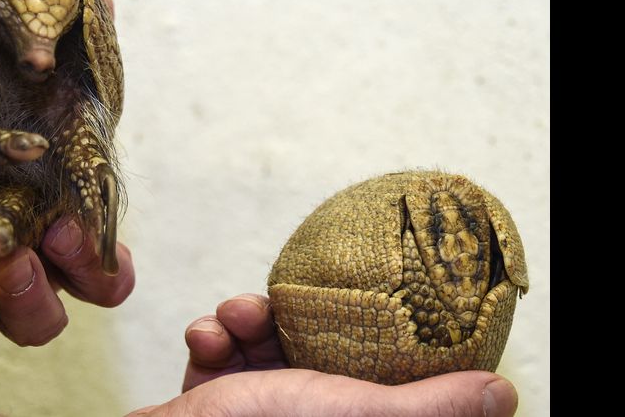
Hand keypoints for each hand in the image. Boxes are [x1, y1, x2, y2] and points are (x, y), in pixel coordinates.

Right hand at [127, 294, 518, 416]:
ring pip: (262, 341)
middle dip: (283, 316)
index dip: (365, 331)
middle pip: (310, 346)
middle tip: (266, 308)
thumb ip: (424, 405)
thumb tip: (502, 393)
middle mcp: (303, 411)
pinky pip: (218, 353)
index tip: (357, 301)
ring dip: (239, 318)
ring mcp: (256, 406)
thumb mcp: (352, 414)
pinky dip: (208, 338)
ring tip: (229, 320)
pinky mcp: (215, 399)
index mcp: (342, 414)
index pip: (373, 369)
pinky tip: (203, 341)